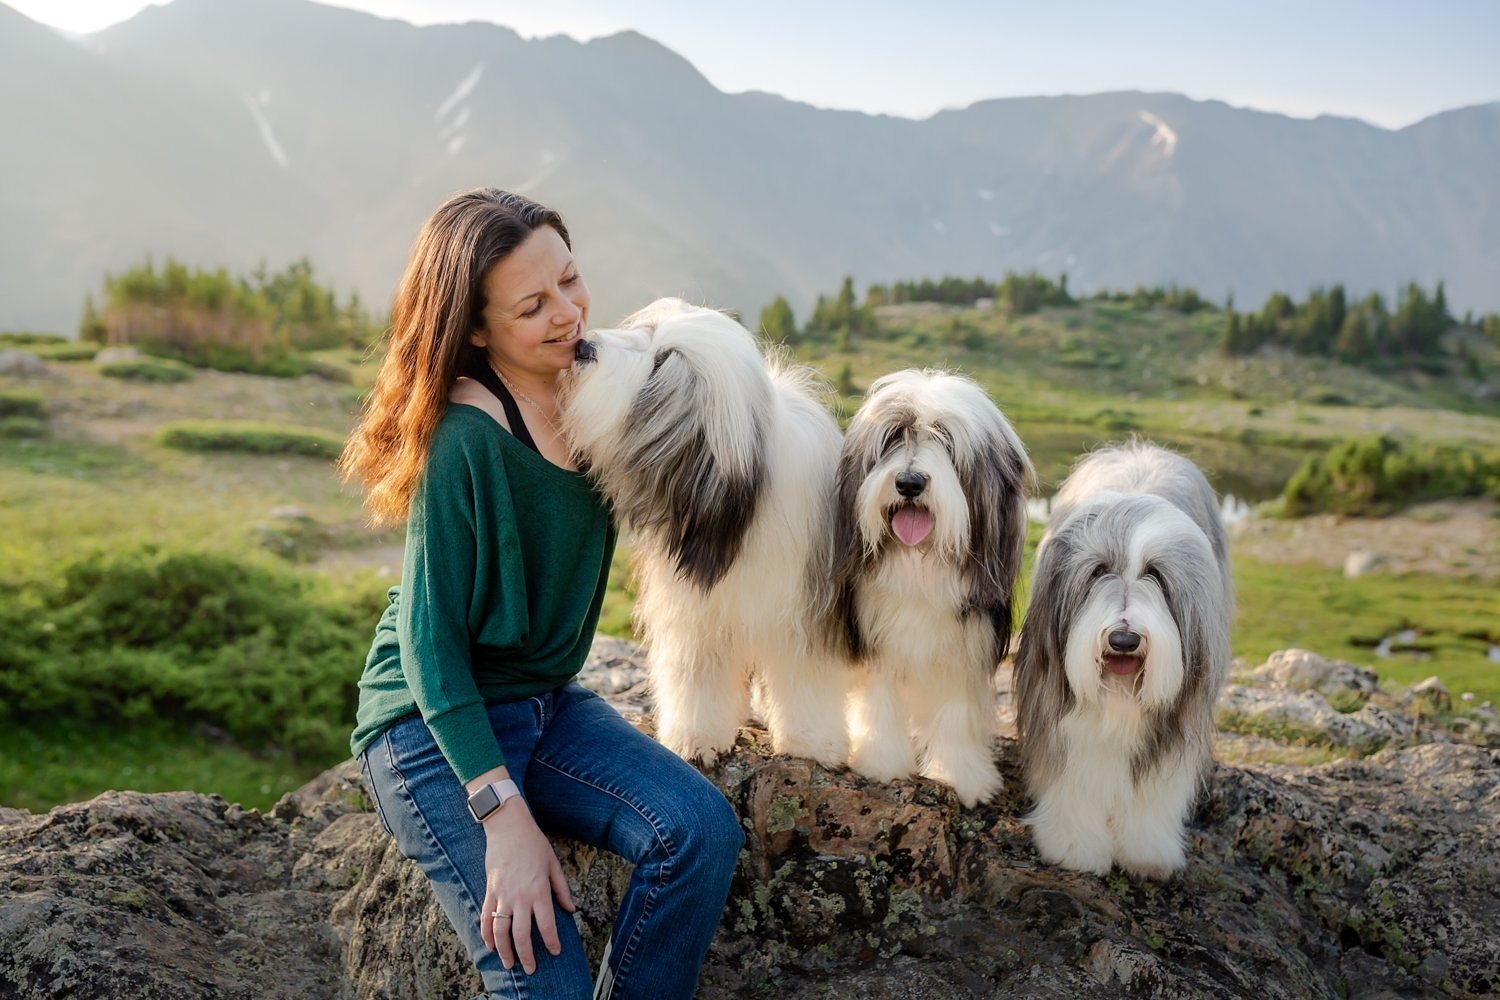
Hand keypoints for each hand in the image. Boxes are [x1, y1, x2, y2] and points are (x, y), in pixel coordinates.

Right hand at [477, 797, 576, 973]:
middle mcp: (520, 897)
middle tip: (531, 969)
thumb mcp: (554, 864)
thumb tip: (571, 909)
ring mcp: (502, 895)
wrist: (508, 827)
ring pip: (501, 931)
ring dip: (505, 951)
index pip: (547, 925)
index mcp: (539, 891)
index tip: (555, 952)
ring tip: (510, 964)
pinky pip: (485, 917)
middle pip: (522, 935)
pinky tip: (491, 946)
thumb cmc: (534, 843)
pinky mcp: (489, 891)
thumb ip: (562, 889)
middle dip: (527, 955)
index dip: (552, 942)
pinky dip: (486, 934)